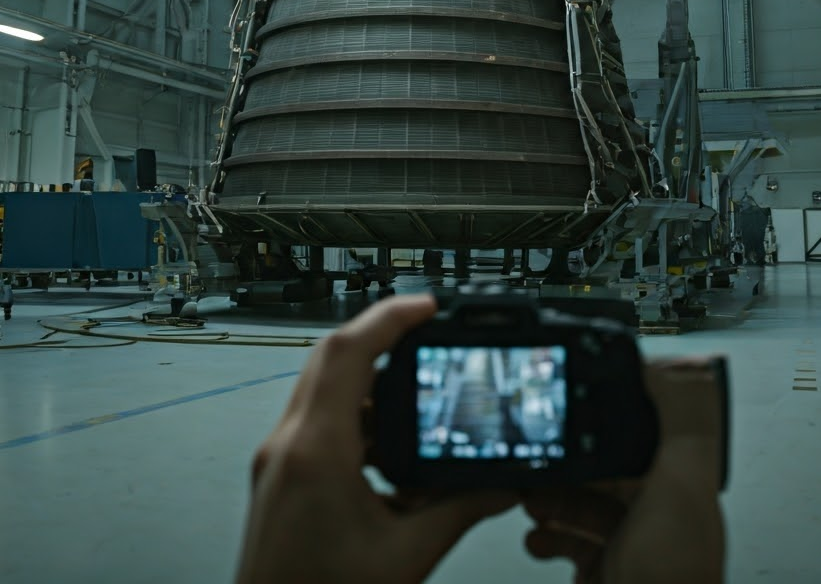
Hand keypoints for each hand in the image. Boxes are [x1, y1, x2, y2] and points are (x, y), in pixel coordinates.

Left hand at [235, 294, 514, 583]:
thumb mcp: (406, 557)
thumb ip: (460, 511)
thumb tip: (500, 485)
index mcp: (316, 453)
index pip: (348, 352)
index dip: (390, 317)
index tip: (427, 306)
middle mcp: (288, 447)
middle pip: (330, 355)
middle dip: (380, 332)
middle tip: (425, 327)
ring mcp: (279, 460)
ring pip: (321, 384)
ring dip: (368, 372)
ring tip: (414, 381)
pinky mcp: (280, 477)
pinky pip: (318, 417)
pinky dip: (356, 408)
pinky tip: (389, 439)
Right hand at [522, 359, 725, 583]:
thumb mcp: (679, 488)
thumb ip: (681, 423)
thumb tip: (680, 364)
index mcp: (682, 485)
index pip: (645, 430)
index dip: (610, 414)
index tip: (578, 402)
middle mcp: (658, 513)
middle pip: (604, 465)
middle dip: (568, 459)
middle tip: (539, 454)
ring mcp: (630, 545)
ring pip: (582, 501)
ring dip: (551, 498)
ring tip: (530, 500)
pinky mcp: (605, 572)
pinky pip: (570, 541)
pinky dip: (548, 537)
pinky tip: (539, 539)